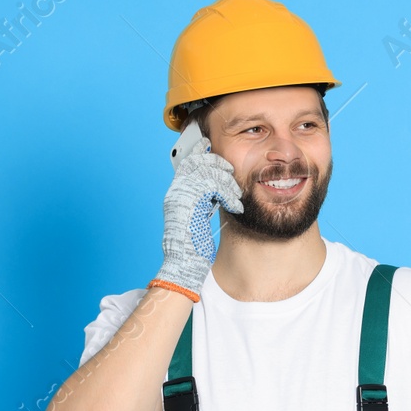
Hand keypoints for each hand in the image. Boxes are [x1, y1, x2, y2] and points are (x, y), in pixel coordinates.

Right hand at [154, 122, 244, 300]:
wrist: (184, 264)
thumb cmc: (193, 248)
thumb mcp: (198, 218)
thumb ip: (203, 201)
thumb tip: (215, 190)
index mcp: (176, 195)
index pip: (185, 164)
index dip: (197, 153)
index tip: (208, 146)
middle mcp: (176, 193)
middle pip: (195, 162)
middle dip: (216, 163)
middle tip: (229, 172)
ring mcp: (181, 197)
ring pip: (207, 172)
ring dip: (226, 181)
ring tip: (234, 196)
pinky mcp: (190, 204)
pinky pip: (213, 186)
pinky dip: (227, 194)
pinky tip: (234, 205)